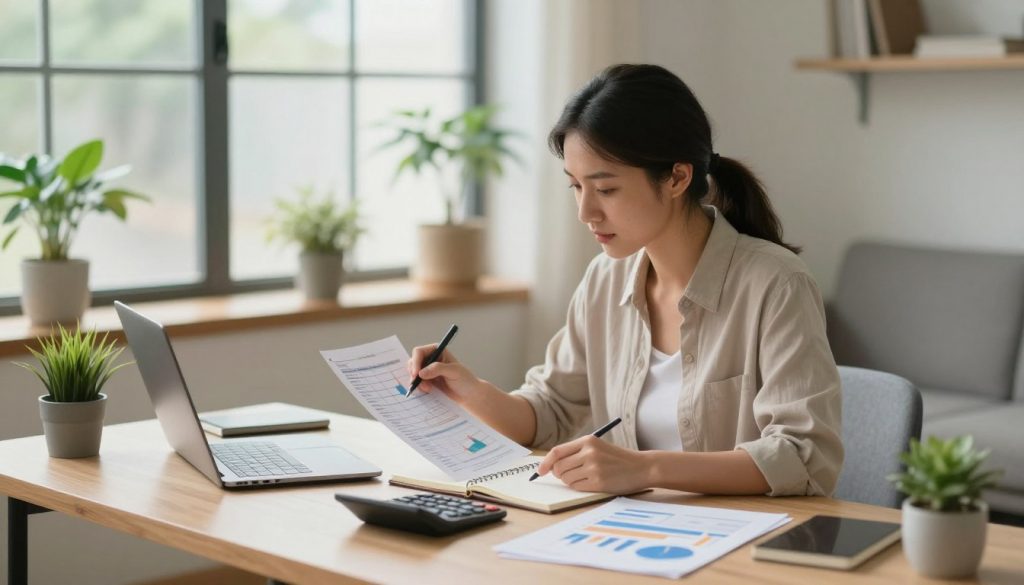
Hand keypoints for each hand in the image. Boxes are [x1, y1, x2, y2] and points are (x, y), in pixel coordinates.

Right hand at [407, 345, 482, 404]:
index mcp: (437, 350)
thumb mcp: (454, 372)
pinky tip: (428, 390)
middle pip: (413, 362)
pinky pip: (416, 382)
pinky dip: (419, 386)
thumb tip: (421, 372)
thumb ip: (438, 369)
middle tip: (418, 383)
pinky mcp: (428, 380)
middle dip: (414, 373)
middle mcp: (431, 358)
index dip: (415, 362)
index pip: (419, 352)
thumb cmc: (465, 380)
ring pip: (413, 373)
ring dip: (417, 381)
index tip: (416, 374)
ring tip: (428, 388)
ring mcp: (428, 370)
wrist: (469, 395)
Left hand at [536, 435, 652, 493]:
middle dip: (559, 474)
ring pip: (566, 478)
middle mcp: (589, 452)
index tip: (540, 471)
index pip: (557, 451)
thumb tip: (552, 466)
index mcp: (588, 441)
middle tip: (569, 475)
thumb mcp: (598, 448)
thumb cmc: (618, 459)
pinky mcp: (599, 481)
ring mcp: (594, 467)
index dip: (545, 463)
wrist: (642, 466)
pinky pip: (577, 487)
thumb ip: (576, 452)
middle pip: (559, 467)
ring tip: (585, 477)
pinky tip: (592, 483)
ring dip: (571, 481)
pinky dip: (579, 487)